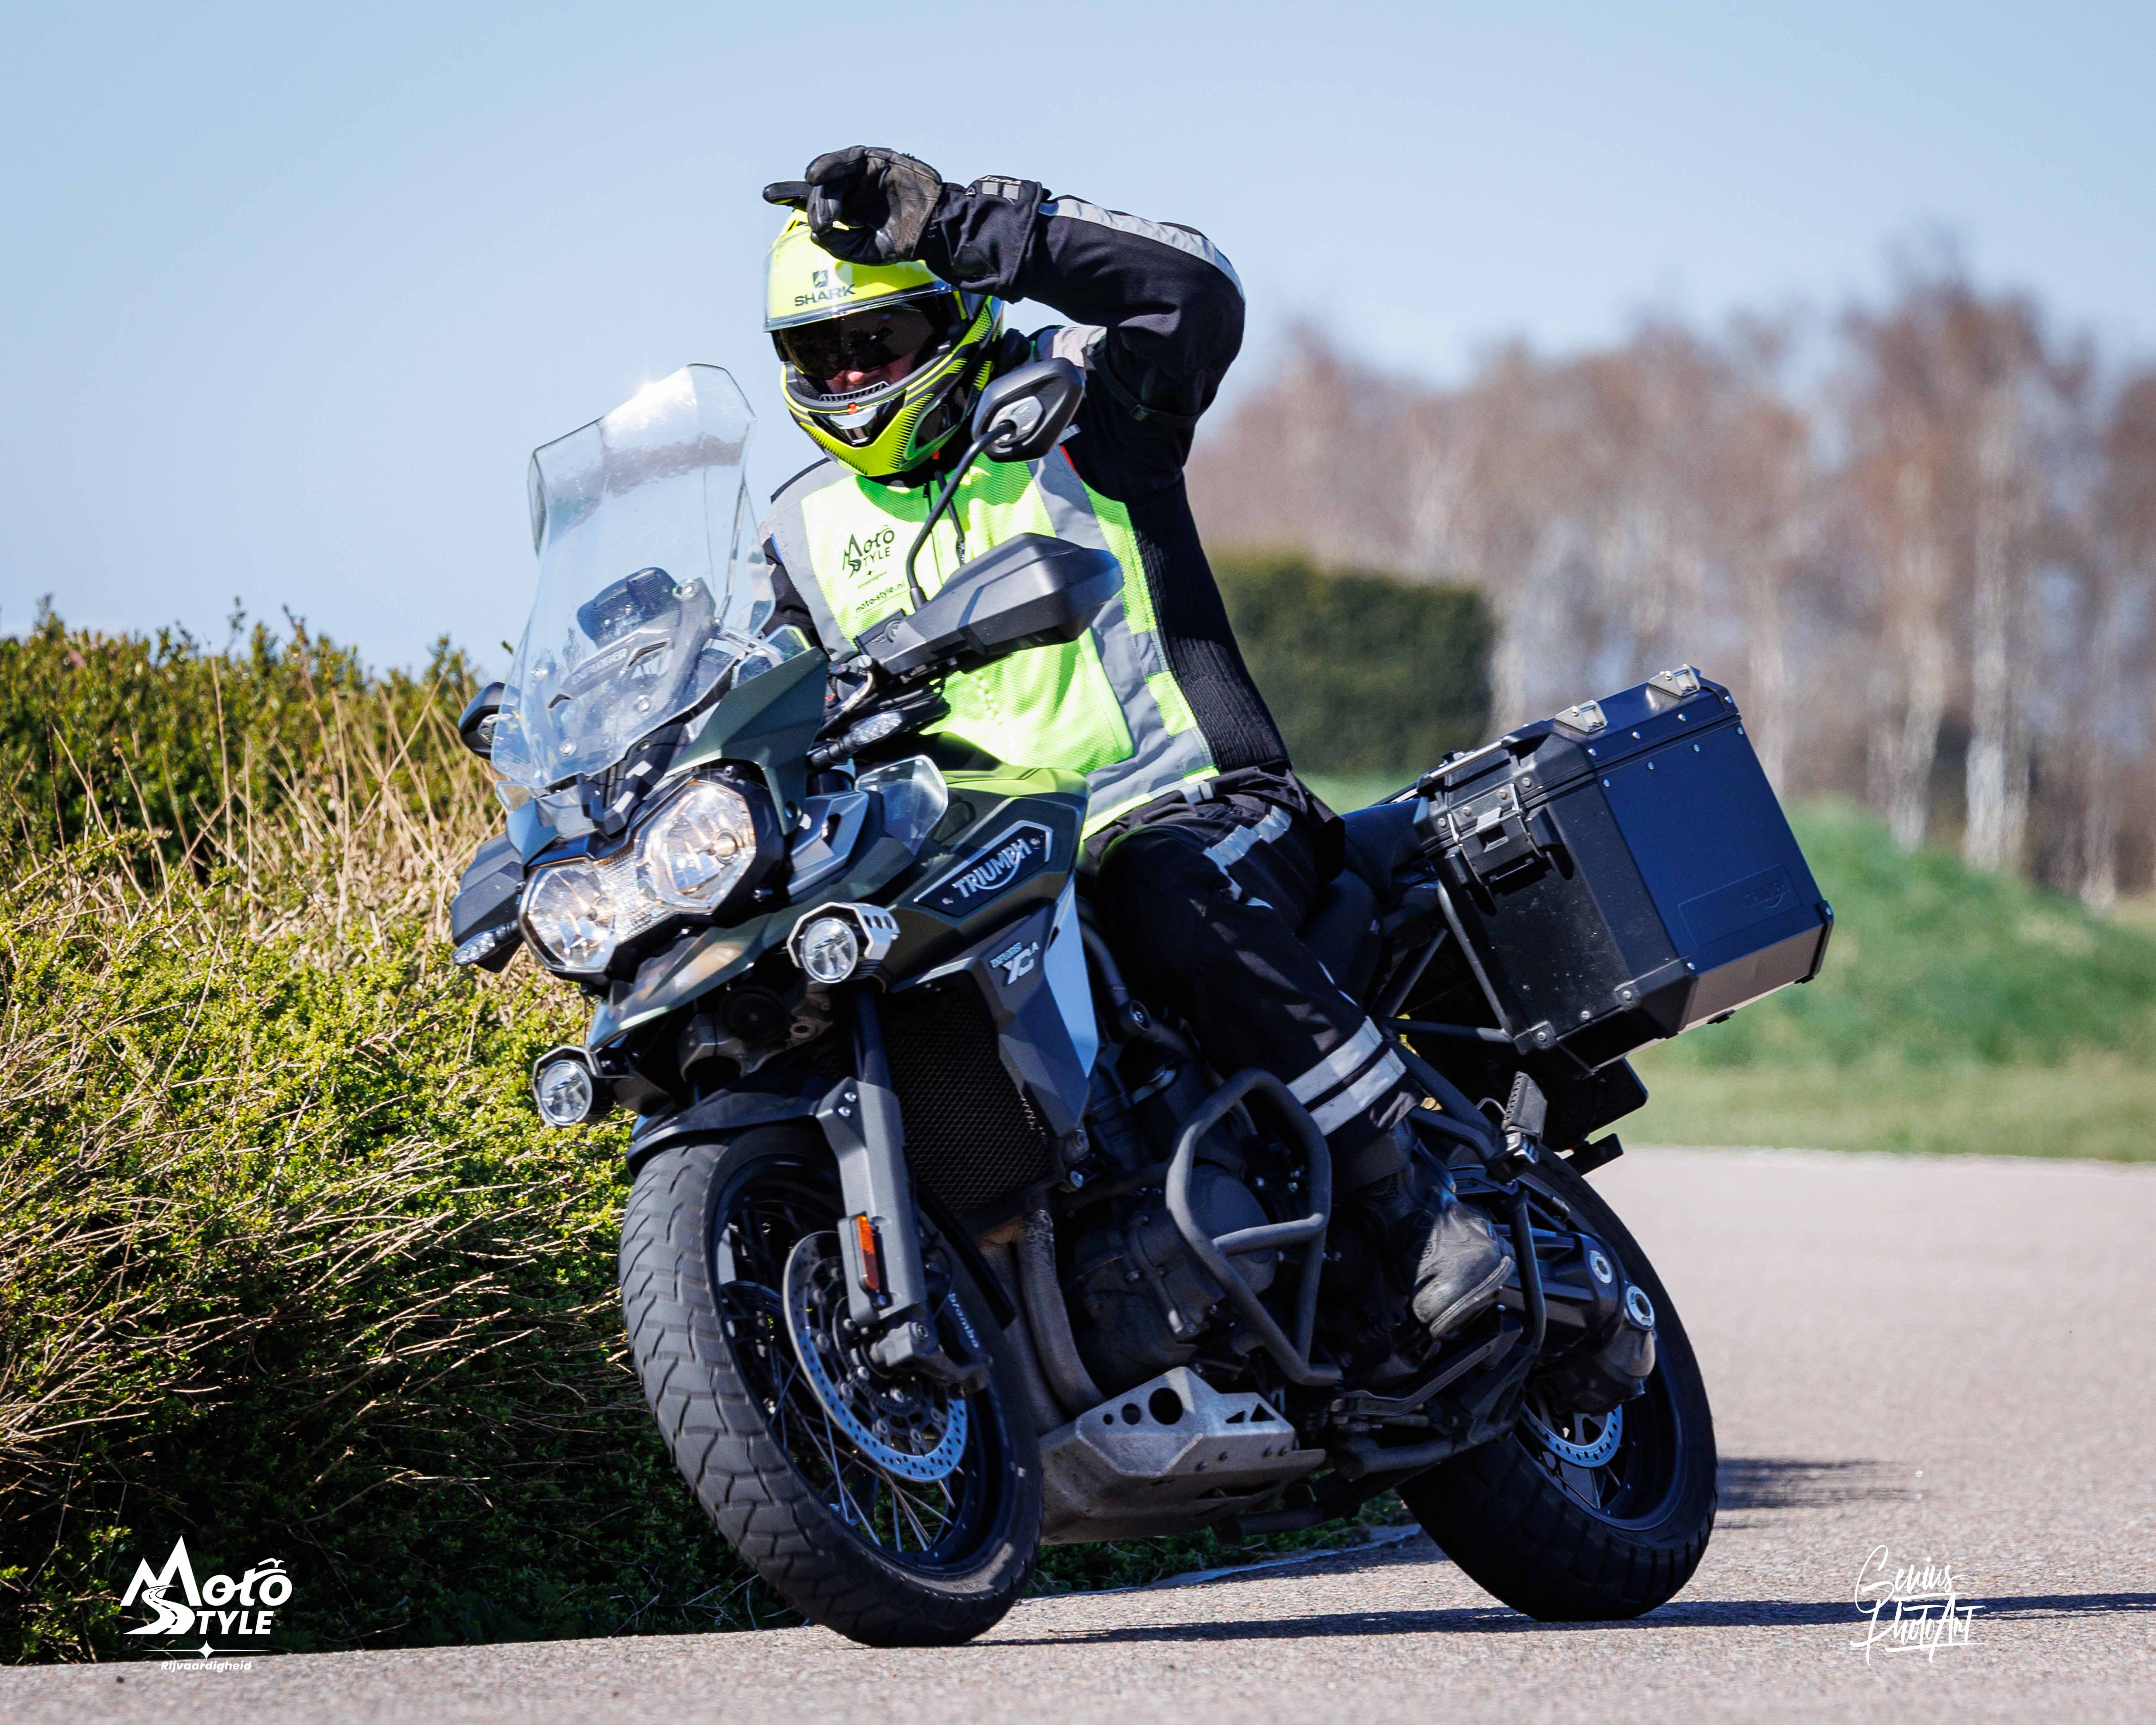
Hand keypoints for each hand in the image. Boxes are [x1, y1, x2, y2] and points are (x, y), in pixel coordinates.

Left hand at [764, 147, 942, 263]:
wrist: (935, 228)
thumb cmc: (904, 240)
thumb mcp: (867, 251)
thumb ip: (841, 245)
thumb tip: (815, 233)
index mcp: (848, 208)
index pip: (814, 199)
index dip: (790, 195)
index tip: (768, 195)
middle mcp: (852, 188)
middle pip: (821, 191)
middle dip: (816, 206)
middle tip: (824, 223)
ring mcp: (864, 172)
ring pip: (831, 173)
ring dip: (820, 186)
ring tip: (819, 201)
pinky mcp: (877, 159)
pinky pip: (849, 157)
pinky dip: (830, 164)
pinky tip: (816, 174)